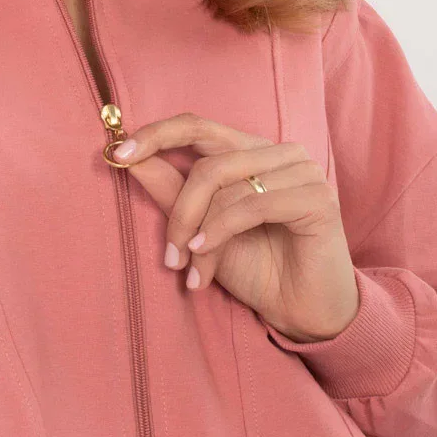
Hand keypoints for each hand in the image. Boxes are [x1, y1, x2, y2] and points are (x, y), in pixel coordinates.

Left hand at [108, 112, 358, 342]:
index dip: (157, 135)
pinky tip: (205, 261)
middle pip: (208, 161)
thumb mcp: (200, 229)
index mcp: (251, 151)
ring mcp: (302, 171)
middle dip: (178, 211)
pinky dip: (219, 233)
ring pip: (225, 186)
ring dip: (198, 234)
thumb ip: (171, 191)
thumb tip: (129, 157)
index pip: (198, 125)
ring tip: (192, 270)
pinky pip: (251, 205)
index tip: (119, 154)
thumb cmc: (255, 268)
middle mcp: (279, 153)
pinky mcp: (317, 197)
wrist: (301, 311)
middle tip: (168, 257)